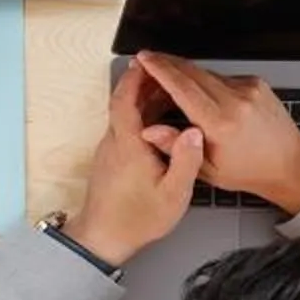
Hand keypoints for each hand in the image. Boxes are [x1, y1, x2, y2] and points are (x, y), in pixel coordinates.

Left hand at [63, 63, 204, 266]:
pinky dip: (141, 117)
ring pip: (125, 116)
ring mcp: (110, 150)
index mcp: (128, 145)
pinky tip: (160, 121)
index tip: (146, 62)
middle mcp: (114, 143)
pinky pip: (125, 128)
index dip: (134, 78)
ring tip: (169, 91)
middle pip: (125, 103)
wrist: (103, 237)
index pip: (124, 100)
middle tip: (166, 71)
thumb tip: (196, 131)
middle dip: (144, 84)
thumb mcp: (173, 193)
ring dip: (144, 101)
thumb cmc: (137, 218)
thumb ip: (185, 160)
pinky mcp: (111, 159)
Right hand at [130, 52, 299, 213]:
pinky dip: (207, 80)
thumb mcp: (208, 169)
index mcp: (221, 123)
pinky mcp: (256, 84)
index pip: (183, 86)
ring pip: (206, 72)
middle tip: (148, 60)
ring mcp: (248, 89)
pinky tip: (202, 92)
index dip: (160, 69)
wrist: (292, 164)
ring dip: (185, 71)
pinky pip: (222, 76)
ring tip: (169, 78)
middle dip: (166, 62)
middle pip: (192, 71)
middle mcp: (236, 100)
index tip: (144, 59)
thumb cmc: (251, 171)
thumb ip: (175, 147)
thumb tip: (148, 130)